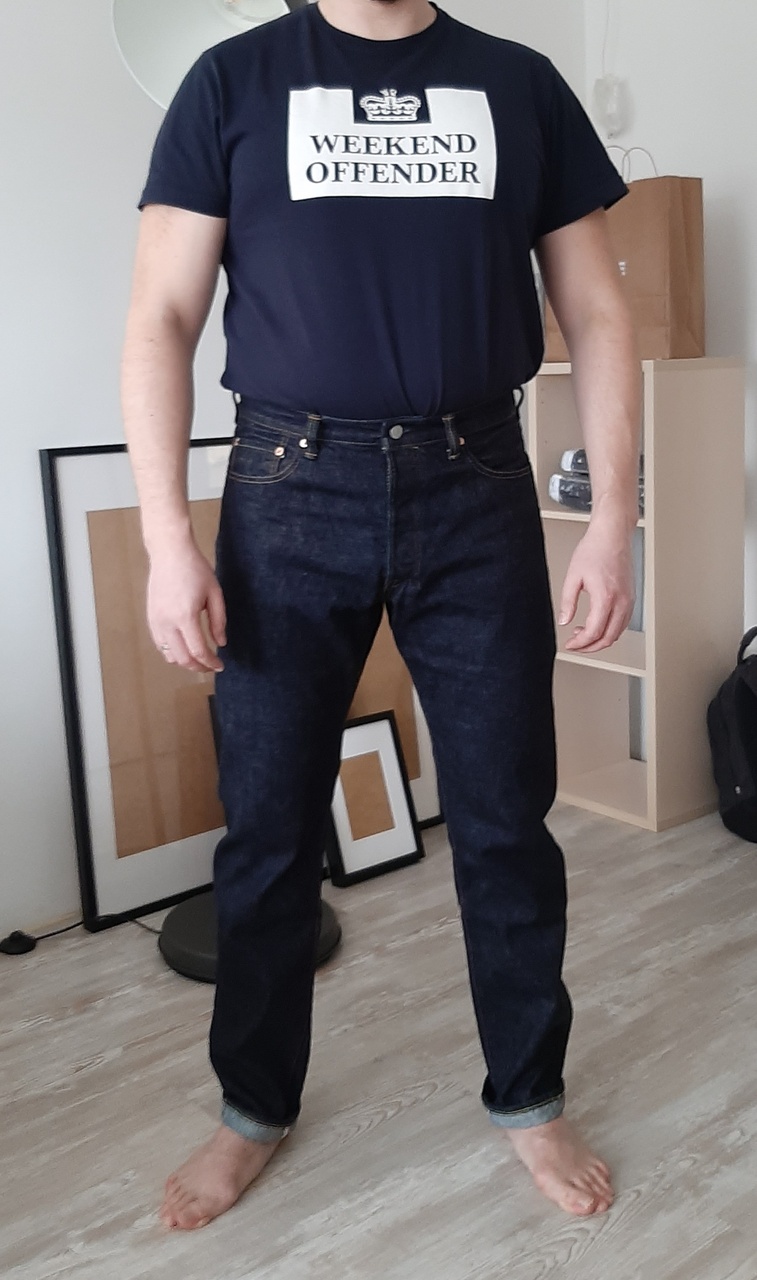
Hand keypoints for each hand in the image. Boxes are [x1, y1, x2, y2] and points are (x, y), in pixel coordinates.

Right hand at [147, 539, 226, 672]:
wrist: (170, 552)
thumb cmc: (195, 569)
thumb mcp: (214, 593)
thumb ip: (218, 621)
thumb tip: (221, 643)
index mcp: (185, 616)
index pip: (198, 651)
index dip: (211, 662)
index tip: (220, 666)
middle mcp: (167, 622)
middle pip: (182, 658)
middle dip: (198, 667)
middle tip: (211, 666)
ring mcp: (156, 621)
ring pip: (169, 654)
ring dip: (184, 661)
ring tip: (198, 659)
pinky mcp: (150, 617)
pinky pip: (160, 644)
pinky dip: (172, 651)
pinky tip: (184, 648)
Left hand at [559, 517, 635, 652]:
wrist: (612, 535)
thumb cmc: (595, 549)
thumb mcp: (573, 577)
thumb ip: (568, 602)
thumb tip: (564, 620)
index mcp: (606, 597)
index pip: (594, 632)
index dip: (580, 643)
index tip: (570, 644)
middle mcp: (622, 601)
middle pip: (609, 638)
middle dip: (590, 646)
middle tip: (576, 644)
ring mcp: (629, 600)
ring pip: (618, 632)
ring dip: (601, 639)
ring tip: (583, 634)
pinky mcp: (631, 597)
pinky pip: (623, 622)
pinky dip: (610, 630)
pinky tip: (597, 624)